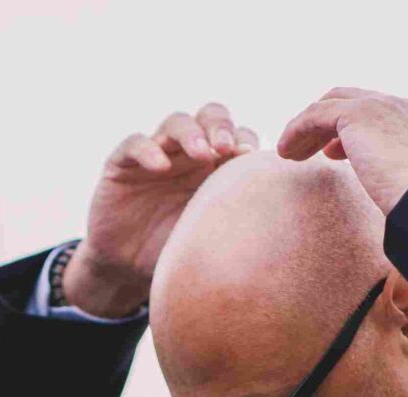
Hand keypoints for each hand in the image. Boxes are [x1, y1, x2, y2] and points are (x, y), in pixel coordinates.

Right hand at [64, 104, 256, 316]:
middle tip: (228, 149)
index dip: (246, 140)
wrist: (129, 270)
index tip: (253, 159)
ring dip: (191, 133)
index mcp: (216, 166)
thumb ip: (239, 222)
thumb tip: (284, 228)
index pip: (238, 136)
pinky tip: (160, 167)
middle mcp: (188, 153)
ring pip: (176, 122)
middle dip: (222, 127)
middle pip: (210, 116)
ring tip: (201, 153)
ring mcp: (157, 154)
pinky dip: (148, 150)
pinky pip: (135, 144)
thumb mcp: (212, 239)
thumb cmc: (177, 253)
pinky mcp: (122, 163)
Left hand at [275, 89, 407, 217]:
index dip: (360, 132)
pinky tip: (284, 153)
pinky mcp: (360, 114)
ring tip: (290, 153)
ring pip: (335, 106)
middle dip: (333, 123)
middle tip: (316, 150)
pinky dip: (297, 130)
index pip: (389, 118)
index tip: (340, 154)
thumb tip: (404, 233)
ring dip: (310, 128)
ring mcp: (386, 107)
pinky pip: (316, 115)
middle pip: (360, 103)